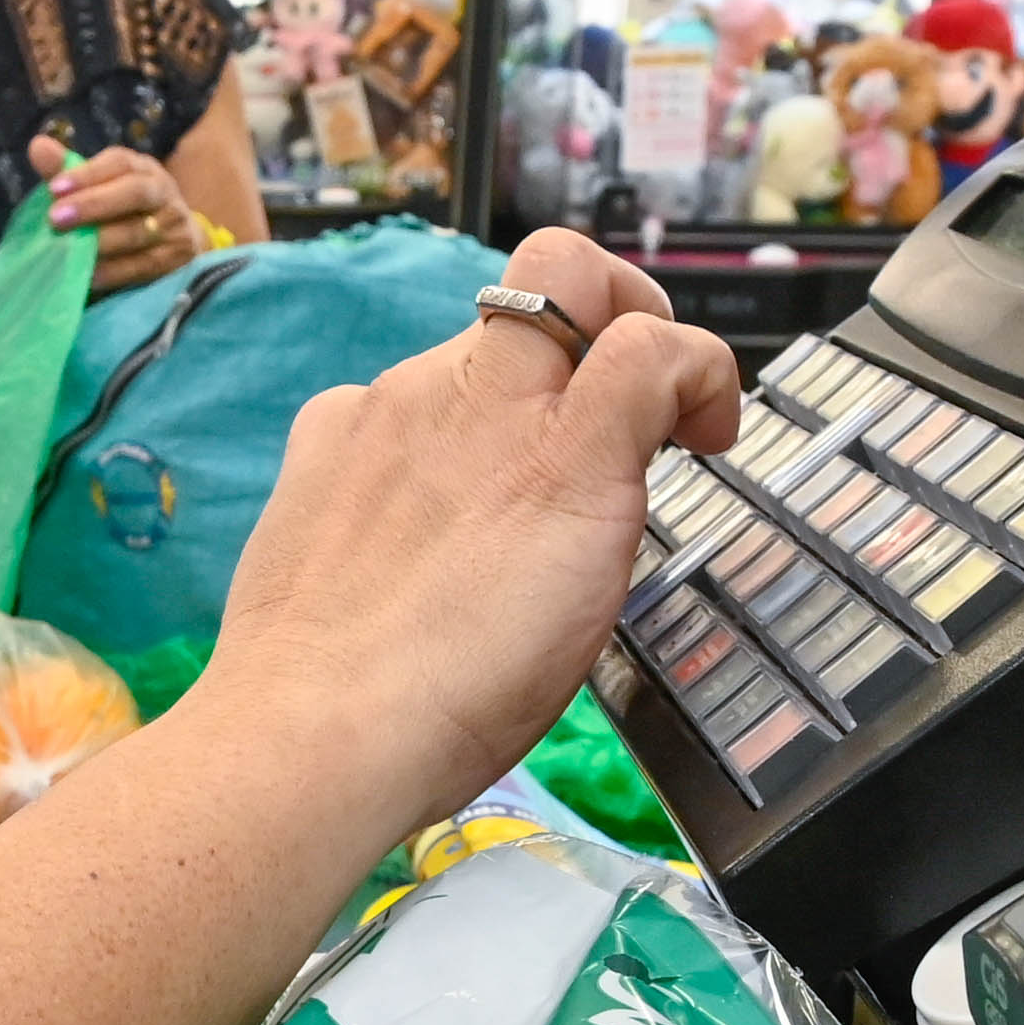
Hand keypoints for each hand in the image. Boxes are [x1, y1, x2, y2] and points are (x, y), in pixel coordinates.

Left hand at [32, 134, 200, 295]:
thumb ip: (66, 170)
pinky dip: (115, 271)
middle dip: (94, 204)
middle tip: (56, 219)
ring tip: (68, 249)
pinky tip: (89, 276)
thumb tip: (38, 146)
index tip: (54, 188)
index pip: (119, 162)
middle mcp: (163, 191)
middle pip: (134, 192)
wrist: (170, 245)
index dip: (87, 174)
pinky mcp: (179, 259)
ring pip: (138, 232)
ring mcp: (176, 225)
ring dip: (101, 241)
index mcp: (142, 168)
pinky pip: (145, 265)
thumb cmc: (121, 212)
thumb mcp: (95, 189)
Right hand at [190, 227, 737, 851]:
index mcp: (356, 432)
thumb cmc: (320, 711)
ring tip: (676, 436)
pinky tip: (710, 426)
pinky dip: (699, 367)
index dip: (508, 394)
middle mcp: (417, 397)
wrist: (313, 732)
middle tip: (635, 409)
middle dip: (587, 320)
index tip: (536, 454)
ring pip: (574, 293)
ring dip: (635, 343)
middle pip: (515, 302)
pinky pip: (651, 351)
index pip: (442, 373)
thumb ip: (384, 544)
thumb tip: (428, 572)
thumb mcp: (335, 591)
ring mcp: (486, 411)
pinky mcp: (565, 453)